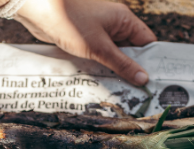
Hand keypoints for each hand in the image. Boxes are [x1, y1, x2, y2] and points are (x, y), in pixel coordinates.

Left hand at [12, 0, 156, 85]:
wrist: (37, 10)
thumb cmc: (69, 21)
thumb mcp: (99, 47)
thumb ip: (122, 64)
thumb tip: (144, 78)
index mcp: (124, 20)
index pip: (147, 43)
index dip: (152, 61)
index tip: (156, 81)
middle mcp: (115, 25)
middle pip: (132, 52)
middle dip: (133, 70)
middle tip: (138, 92)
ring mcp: (100, 32)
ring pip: (115, 55)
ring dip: (116, 70)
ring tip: (122, 90)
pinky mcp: (86, 39)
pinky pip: (100, 56)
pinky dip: (102, 67)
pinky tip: (103, 81)